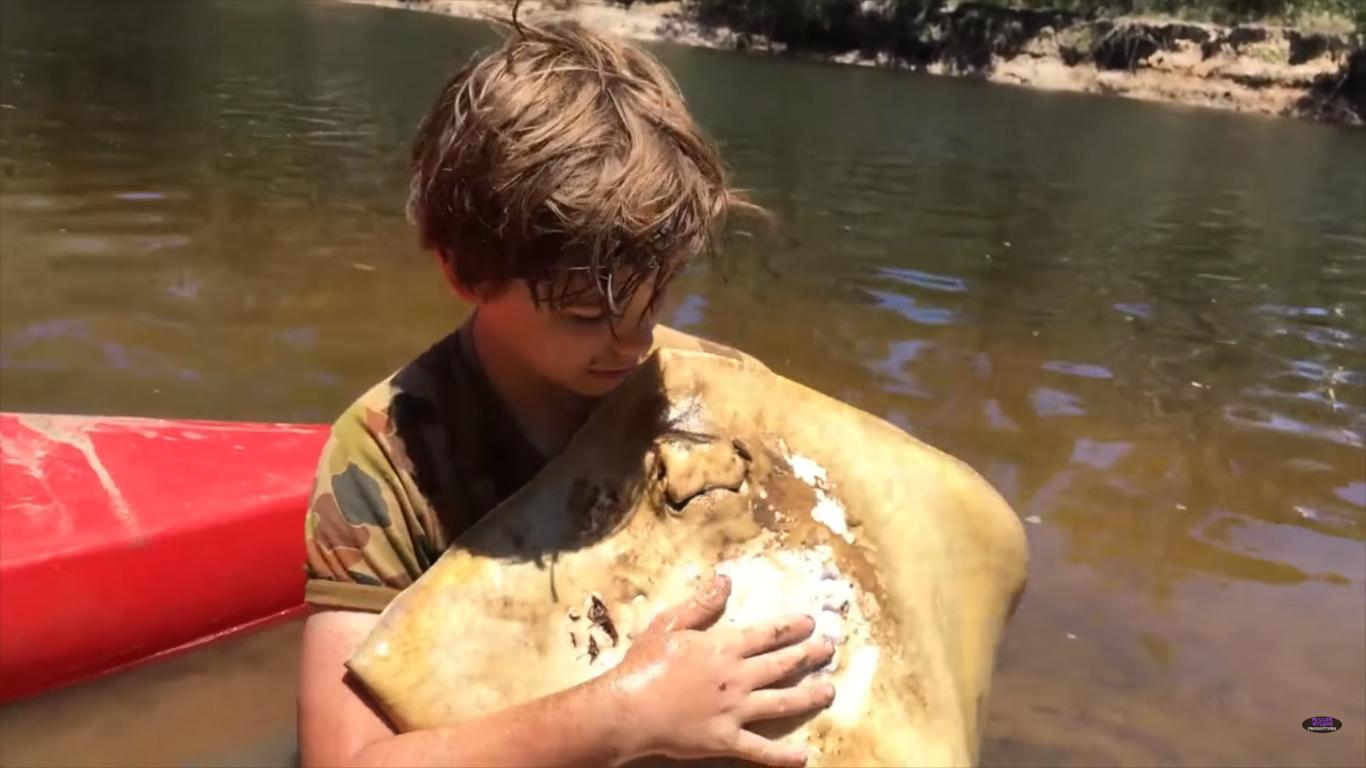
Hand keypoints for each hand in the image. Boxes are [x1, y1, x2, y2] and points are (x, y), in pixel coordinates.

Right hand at [602, 574, 836, 766]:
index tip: (811, 623)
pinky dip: (783, 755)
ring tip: (828, 690)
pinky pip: (761, 749)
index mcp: (725, 647)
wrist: (630, 709)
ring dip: (809, 696)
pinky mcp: (727, 739)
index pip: (768, 634)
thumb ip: (701, 604)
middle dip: (810, 655)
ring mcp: (736, 710)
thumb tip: (725, 580)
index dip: (792, 627)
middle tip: (830, 649)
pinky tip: (802, 757)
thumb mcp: (669, 623)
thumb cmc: (645, 664)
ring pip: (783, 702)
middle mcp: (738, 677)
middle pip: (783, 665)